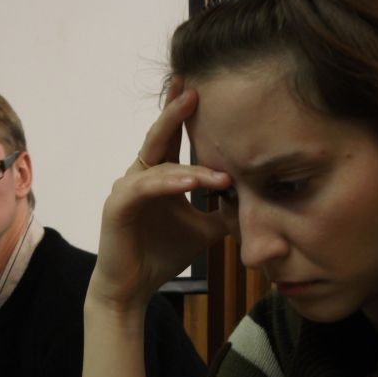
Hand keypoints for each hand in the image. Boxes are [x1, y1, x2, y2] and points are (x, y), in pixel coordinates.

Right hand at [89, 80, 230, 310]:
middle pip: (159, 136)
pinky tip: (191, 184)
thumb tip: (260, 198)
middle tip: (194, 87)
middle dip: (176, 111)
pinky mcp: (117, 206)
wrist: (132, 289)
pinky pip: (145, 188)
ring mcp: (126, 188)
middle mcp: (140, 175)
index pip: (174, 137)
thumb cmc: (161, 255)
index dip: (185, 113)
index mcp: (158, 175)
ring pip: (161, 166)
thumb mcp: (204, 230)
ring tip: (221, 172)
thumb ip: (226, 211)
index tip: (204, 89)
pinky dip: (169, 184)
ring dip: (192, 168)